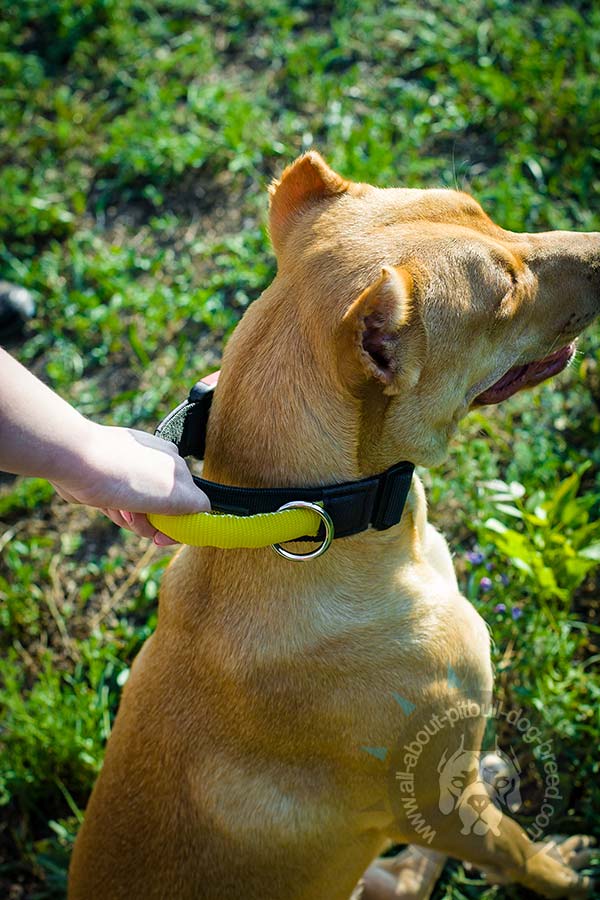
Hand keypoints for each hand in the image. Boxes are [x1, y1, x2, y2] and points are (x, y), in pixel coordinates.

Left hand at [51, 424, 210, 544]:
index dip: (177, 526)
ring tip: (116, 507)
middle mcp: (156, 466)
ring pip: (139, 513)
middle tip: (135, 516)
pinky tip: (104, 503)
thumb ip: (197, 505)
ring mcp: (131, 473)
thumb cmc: (124, 474)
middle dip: (149, 522)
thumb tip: (204, 513)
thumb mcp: (175, 493)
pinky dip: (112, 512)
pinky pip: (118, 507)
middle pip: (163, 513)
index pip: (189, 504)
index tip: (162, 538)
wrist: (75, 460)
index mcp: (175, 465)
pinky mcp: (108, 481)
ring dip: (128, 519)